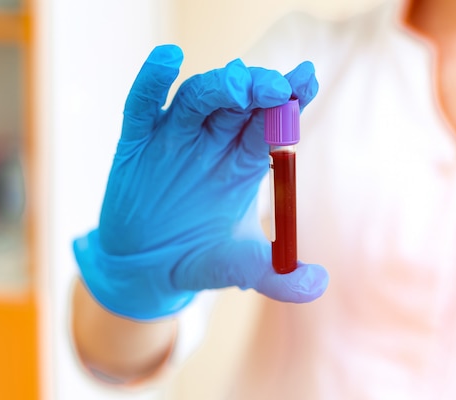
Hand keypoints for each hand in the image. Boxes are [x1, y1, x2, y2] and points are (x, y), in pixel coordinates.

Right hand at [73, 45, 328, 319]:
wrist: (147, 271)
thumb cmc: (199, 260)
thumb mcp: (238, 269)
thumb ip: (277, 276)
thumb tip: (319, 285)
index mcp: (242, 163)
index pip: (270, 123)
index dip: (290, 101)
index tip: (309, 80)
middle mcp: (212, 143)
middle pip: (240, 103)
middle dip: (259, 90)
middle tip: (277, 87)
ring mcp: (174, 138)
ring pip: (198, 98)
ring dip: (218, 87)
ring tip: (238, 83)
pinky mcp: (137, 142)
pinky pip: (142, 106)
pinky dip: (152, 81)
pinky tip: (167, 59)